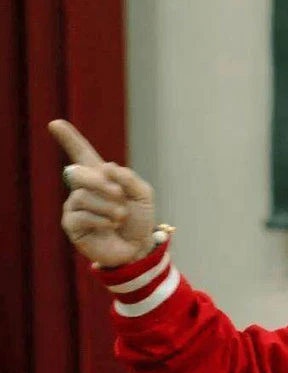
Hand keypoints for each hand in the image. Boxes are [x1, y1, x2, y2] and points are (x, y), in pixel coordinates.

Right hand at [51, 119, 156, 267]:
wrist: (138, 247)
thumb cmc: (139, 219)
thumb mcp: (143, 194)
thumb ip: (129, 178)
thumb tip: (106, 167)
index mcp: (101, 176)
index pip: (82, 153)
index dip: (69, 138)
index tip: (55, 123)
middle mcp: (84, 188)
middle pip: (80, 173)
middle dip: (100, 183)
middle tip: (120, 195)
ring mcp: (75, 206)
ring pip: (83, 196)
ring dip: (109, 206)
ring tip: (121, 216)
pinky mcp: (72, 225)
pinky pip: (80, 215)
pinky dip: (101, 219)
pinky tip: (111, 225)